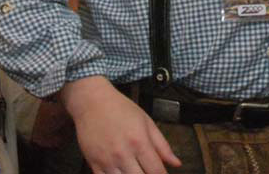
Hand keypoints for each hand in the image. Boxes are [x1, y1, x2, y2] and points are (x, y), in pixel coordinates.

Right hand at [60, 77, 180, 173]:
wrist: (92, 102)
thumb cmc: (120, 109)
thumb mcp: (146, 122)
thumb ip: (162, 145)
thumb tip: (176, 163)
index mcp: (139, 142)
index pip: (156, 171)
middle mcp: (123, 153)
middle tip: (148, 172)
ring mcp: (107, 160)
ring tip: (135, 172)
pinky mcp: (93, 164)